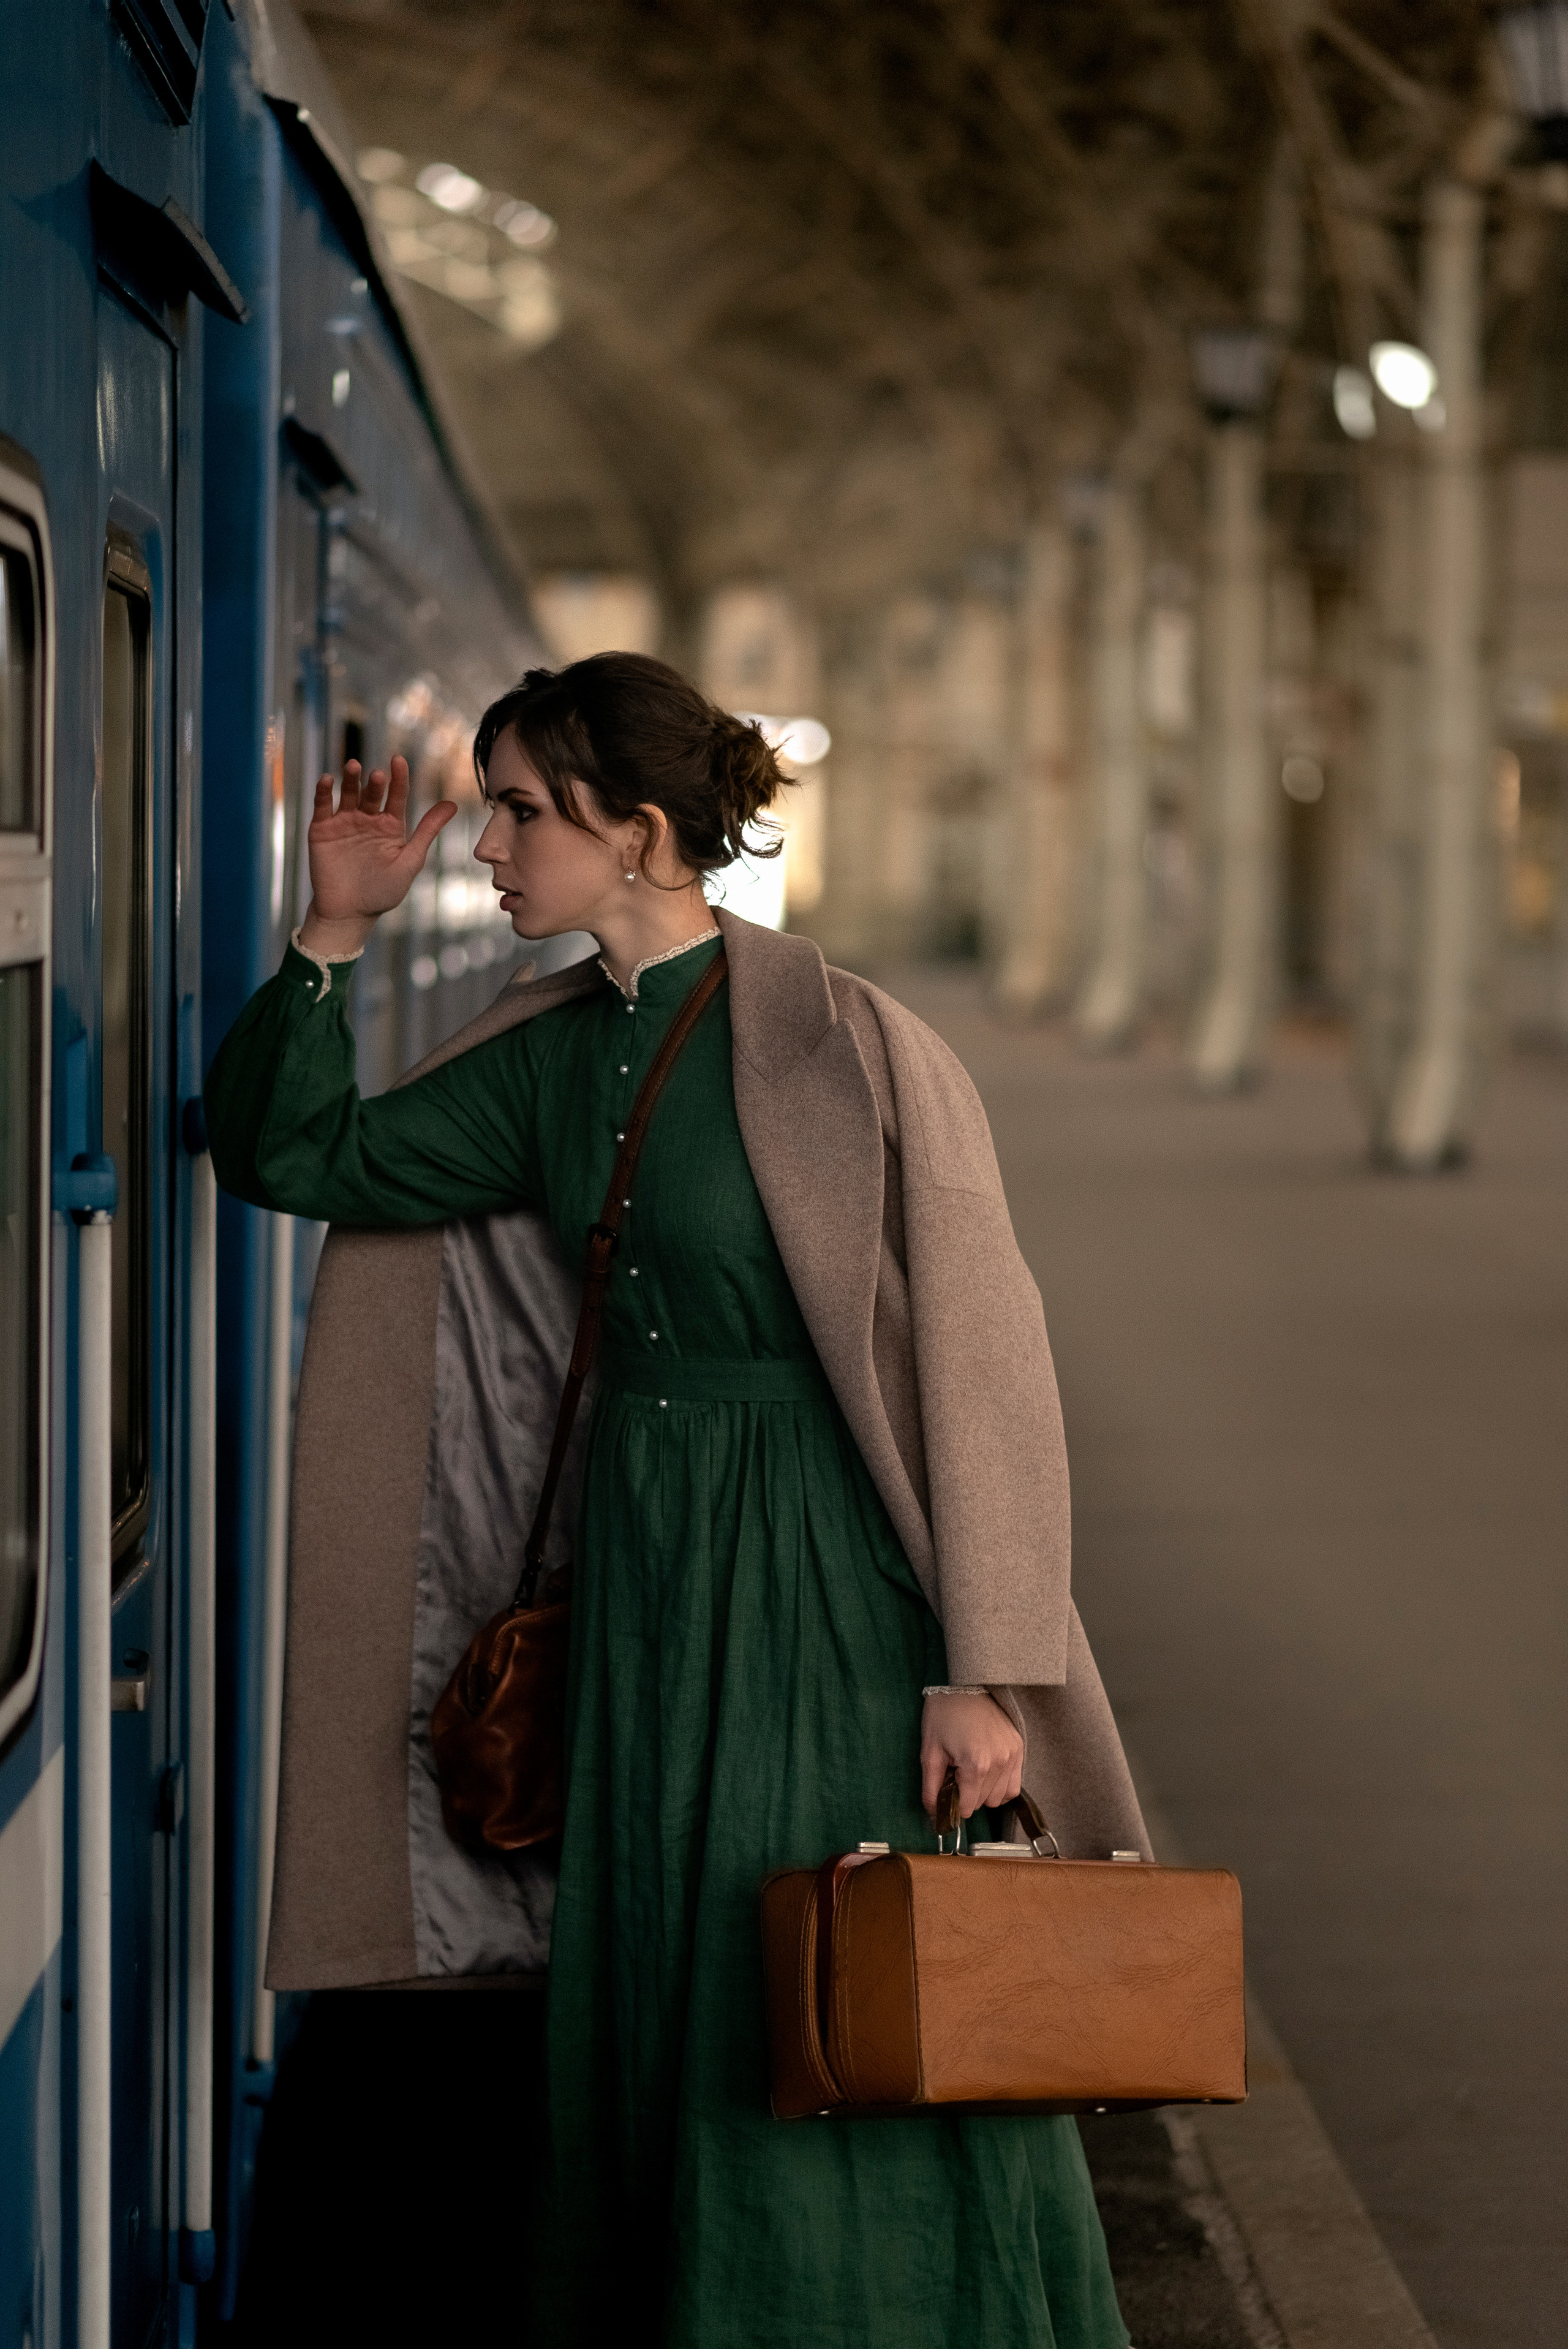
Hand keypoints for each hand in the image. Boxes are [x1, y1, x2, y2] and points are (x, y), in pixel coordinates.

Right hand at [299, 756, 455, 954]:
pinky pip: (322, 806)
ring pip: (348, 794)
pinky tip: (327, 780)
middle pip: (372, 793)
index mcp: (391, 826)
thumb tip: (453, 803)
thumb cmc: (384, 891)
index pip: (397, 795)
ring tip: (354, 766)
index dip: (399, 778)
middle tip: (378, 775)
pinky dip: (323, 792)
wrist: (350, 913)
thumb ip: (428, 831)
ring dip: (350, 779)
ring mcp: (344, 822)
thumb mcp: (409, 860)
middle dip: (375, 783)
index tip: (399, 760)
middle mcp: (368, 819)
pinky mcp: (322, 829)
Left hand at [920, 1691, 1023, 1820]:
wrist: (965, 1683)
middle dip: (966, 1795)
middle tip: (955, 1773)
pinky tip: (987, 1772)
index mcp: (975, 1765)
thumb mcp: (929, 1751)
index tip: (945, 1790)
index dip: (952, 1804)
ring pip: (999, 1798)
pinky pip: (1013, 1785)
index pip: (966, 1808)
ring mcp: (1012, 1756)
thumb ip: (931, 1788)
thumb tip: (935, 1816)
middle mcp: (999, 1763)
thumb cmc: (944, 1714)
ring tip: (970, 1770)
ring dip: (984, 1792)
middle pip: (982, 1804)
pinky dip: (1000, 1786)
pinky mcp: (1019, 1749)